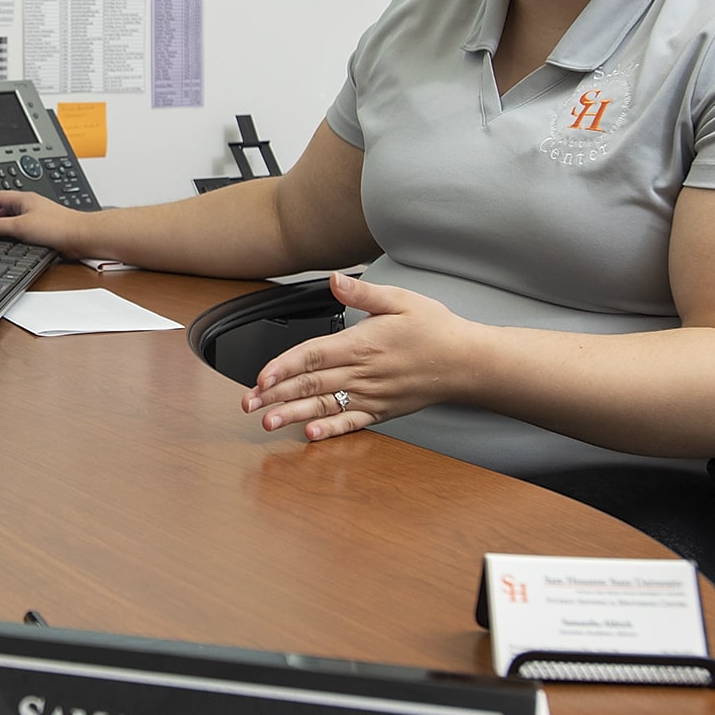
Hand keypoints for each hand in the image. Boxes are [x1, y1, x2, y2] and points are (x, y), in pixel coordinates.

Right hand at [0, 189, 88, 256]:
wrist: (80, 237)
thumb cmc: (58, 226)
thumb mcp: (20, 225)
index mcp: (24, 198)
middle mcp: (31, 206)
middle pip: (4, 210)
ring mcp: (37, 219)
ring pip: (13, 222)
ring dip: (2, 230)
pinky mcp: (44, 231)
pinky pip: (23, 232)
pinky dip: (13, 237)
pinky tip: (11, 246)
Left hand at [242, 272, 475, 438]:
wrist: (467, 363)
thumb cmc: (435, 329)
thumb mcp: (400, 299)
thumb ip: (362, 292)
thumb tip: (334, 279)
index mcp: (361, 344)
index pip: (312, 356)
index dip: (282, 367)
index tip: (260, 377)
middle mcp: (363, 373)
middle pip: (310, 384)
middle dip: (275, 395)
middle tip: (247, 404)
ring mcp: (372, 395)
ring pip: (324, 406)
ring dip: (293, 415)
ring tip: (267, 423)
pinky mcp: (382, 410)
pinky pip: (352, 422)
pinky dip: (330, 430)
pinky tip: (311, 434)